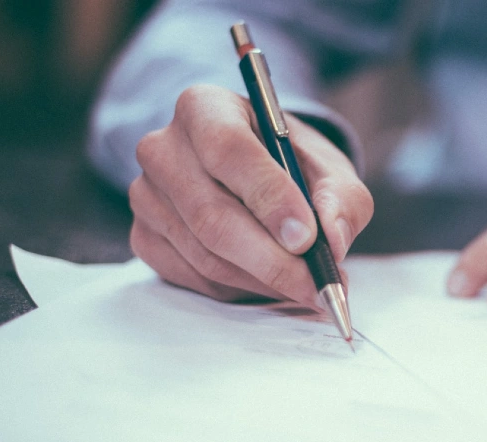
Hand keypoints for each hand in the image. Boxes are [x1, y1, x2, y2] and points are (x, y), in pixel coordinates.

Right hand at [128, 84, 372, 305]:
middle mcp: (163, 148)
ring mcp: (146, 195)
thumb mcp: (329, 168)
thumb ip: (341, 199)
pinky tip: (271, 282)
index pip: (228, 150)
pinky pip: (194, 277)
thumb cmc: (292, 164)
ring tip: (306, 286)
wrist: (257, 174)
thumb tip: (332, 240)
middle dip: (272, 259)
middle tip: (317, 284)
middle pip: (212, 215)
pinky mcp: (144, 237)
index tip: (307, 238)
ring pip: (205, 254)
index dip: (269, 197)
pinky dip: (240, 289)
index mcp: (205, 107)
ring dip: (263, 280)